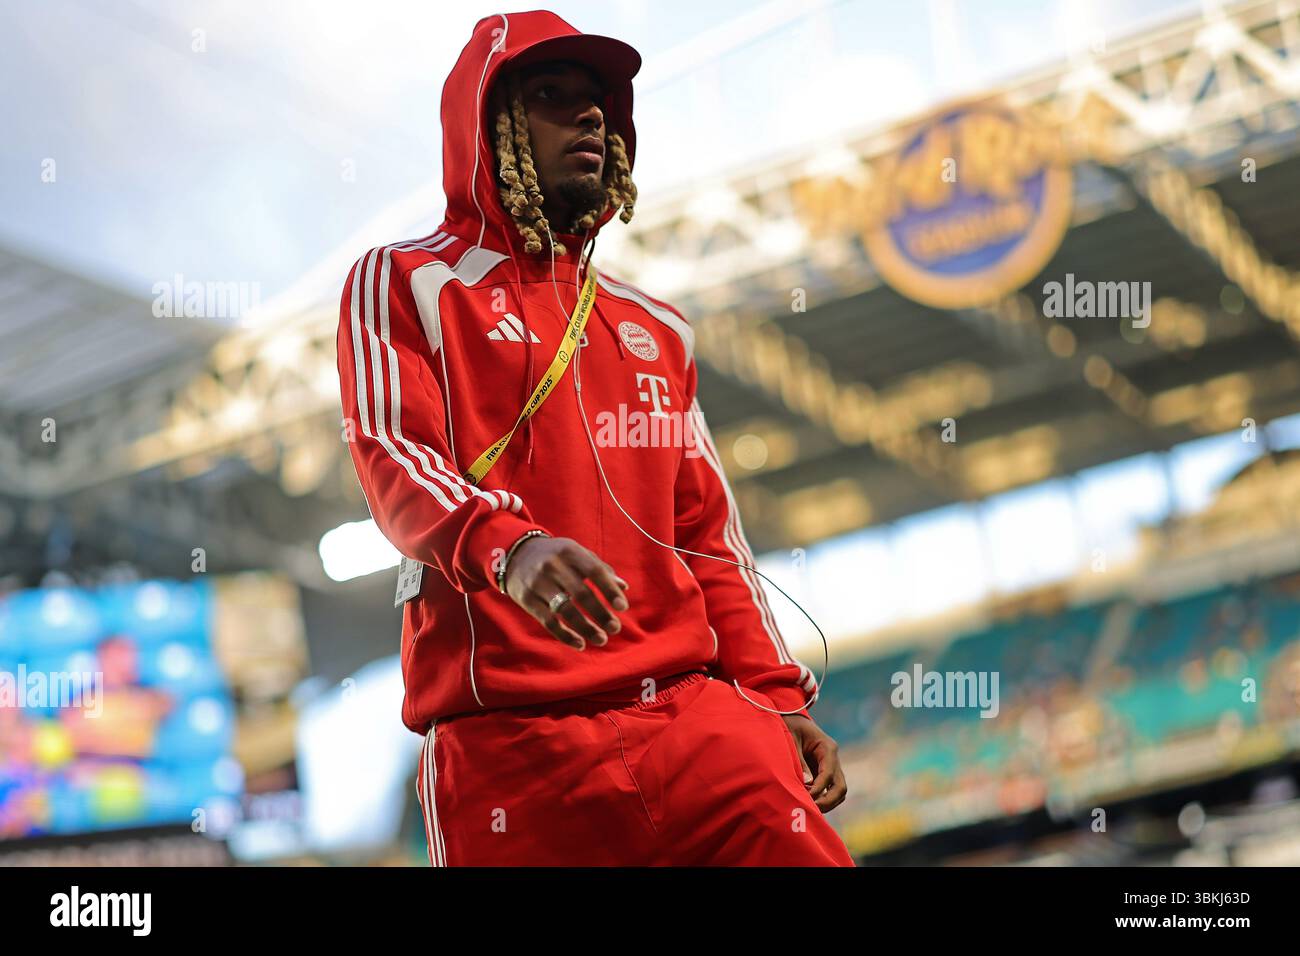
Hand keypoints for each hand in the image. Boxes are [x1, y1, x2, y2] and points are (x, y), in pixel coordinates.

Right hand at [504, 536, 628, 650]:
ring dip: (586, 628)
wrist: (515, 554)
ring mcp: (538, 583)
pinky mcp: (526, 600)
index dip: (609, 590)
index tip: (622, 607)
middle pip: (581, 593)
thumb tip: (623, 587)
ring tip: (601, 639)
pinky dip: (565, 635)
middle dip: (600, 614)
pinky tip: (580, 644)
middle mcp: (552, 566)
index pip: (594, 571)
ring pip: (565, 610)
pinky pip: (548, 621)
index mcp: (569, 551)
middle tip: (615, 628)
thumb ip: (600, 568)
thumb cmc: (555, 556)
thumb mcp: (575, 553)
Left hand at [782, 714, 846, 812]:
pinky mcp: (825, 772)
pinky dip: (822, 799)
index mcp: (827, 747)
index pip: (828, 774)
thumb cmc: (790, 726)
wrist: (791, 717)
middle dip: (828, 801)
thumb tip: (805, 784)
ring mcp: (831, 766)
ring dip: (827, 803)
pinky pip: (829, 790)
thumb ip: (798, 762)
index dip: (819, 789)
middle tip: (812, 810)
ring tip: (810, 810)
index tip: (806, 798)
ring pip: (838, 791)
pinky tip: (808, 803)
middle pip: (841, 787)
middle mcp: (833, 758)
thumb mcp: (791, 740)